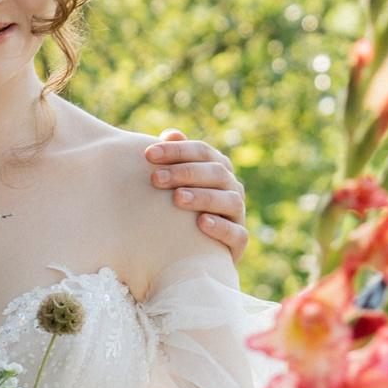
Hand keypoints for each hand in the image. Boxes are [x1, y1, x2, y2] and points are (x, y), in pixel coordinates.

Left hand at [147, 130, 248, 257]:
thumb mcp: (175, 183)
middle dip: (186, 172)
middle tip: (156, 178)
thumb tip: (171, 134)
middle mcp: (232, 188)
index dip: (177, 150)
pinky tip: (201, 223)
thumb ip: (175, 159)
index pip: (203, 151)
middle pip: (216, 173)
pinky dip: (220, 227)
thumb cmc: (178, 210)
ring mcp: (237, 215)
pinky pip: (237, 234)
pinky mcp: (238, 242)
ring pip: (230, 201)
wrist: (190, 253)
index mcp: (218, 169)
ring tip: (177, 198)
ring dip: (203, 197)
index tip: (148, 155)